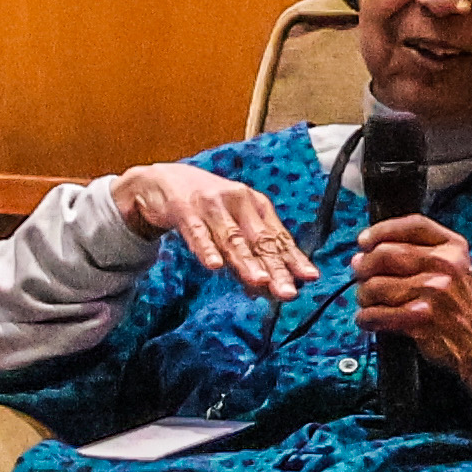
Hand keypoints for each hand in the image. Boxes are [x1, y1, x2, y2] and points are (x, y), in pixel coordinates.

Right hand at [110, 163, 307, 299]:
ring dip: (246, 261)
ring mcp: (211, 205)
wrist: (163, 180)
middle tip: (287, 291)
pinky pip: (197, 232)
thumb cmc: (205, 205)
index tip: (309, 278)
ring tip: (259, 281)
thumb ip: (248, 255)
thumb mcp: (232, 224)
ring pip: (232, 238)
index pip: (278, 237)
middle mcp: (238, 202)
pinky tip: (214, 265)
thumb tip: (266, 289)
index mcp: (255, 206)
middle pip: (260, 240)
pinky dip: (206, 249)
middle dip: (275, 267)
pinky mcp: (185, 209)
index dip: (294, 258)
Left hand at [355, 216, 471, 384]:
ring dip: (364, 295)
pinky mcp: (421, 318)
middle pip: (385, 254)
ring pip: (376, 285)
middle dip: (365, 266)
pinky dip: (366, 318)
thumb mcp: (452, 266)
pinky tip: (369, 319)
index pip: (411, 225)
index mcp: (452, 247)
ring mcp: (434, 292)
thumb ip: (418, 251)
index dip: (381, 230)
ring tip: (368, 300)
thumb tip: (365, 251)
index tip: (364, 241)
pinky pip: (377, 314)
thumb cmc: (459, 302)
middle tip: (360, 274)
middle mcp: (445, 265)